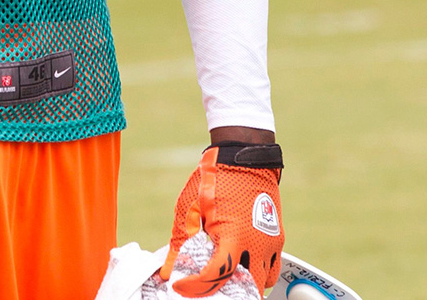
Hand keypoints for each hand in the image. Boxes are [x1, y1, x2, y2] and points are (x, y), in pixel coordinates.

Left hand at [160, 143, 283, 296]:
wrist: (243, 157)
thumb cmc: (215, 178)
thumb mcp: (190, 207)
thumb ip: (180, 241)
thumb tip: (168, 269)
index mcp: (232, 236)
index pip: (217, 275)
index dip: (197, 286)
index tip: (182, 286)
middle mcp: (255, 243)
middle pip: (245, 288)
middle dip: (225, 291)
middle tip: (207, 286)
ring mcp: (269, 242)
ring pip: (262, 282)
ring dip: (244, 284)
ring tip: (225, 277)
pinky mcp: (277, 238)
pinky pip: (272, 268)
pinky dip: (258, 273)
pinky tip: (241, 265)